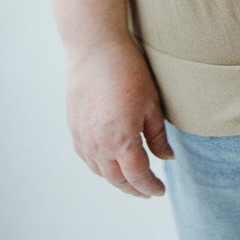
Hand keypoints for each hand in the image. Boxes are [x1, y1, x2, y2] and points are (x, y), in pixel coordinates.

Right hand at [65, 37, 172, 197]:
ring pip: (100, 171)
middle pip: (117, 179)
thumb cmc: (128, 71)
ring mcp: (83, 138)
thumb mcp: (151, 103)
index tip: (160, 190)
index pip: (137, 176)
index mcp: (121, 141)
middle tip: (147, 191)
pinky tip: (109, 162)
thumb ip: (157, 135)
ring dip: (116, 180)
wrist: (95, 48)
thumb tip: (166, 158)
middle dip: (133, 189)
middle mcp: (99, 145)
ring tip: (131, 179)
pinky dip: (100, 167)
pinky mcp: (73, 128)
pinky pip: (86, 158)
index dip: (150, 187)